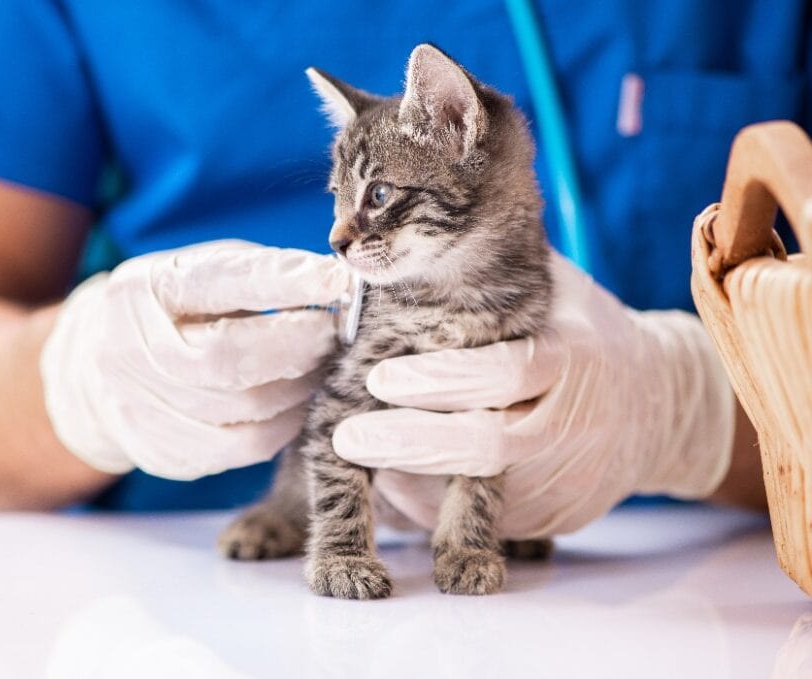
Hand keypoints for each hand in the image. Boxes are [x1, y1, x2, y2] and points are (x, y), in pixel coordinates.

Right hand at [40, 240, 349, 478]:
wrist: (94, 369)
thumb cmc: (172, 311)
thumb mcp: (200, 272)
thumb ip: (258, 275)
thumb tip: (335, 285)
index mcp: (143, 290)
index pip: (217, 283)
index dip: (282, 282)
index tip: (335, 281)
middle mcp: (131, 350)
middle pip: (227, 358)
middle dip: (298, 346)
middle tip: (337, 333)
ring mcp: (140, 408)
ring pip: (243, 410)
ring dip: (300, 388)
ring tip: (325, 367)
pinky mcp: (162, 452)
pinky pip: (243, 446)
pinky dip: (285, 424)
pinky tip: (299, 403)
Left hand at [334, 252, 736, 537]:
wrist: (658, 405)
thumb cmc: (583, 332)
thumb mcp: (555, 289)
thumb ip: (495, 270)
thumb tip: (412, 240)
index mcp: (573, 356)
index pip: (503, 371)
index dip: (438, 378)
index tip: (376, 377)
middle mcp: (574, 422)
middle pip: (487, 443)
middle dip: (410, 443)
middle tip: (348, 439)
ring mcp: (569, 476)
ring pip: (480, 493)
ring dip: (412, 482)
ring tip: (361, 458)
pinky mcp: (559, 514)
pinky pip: (489, 521)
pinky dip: (437, 507)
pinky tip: (397, 484)